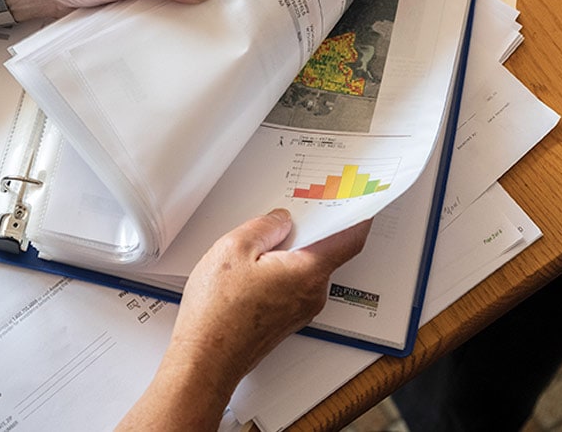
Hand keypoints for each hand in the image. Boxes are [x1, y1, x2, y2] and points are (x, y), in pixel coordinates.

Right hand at [117, 209, 370, 430]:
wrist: (204, 361)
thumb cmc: (217, 314)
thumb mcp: (234, 249)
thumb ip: (265, 227)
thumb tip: (282, 220)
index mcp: (308, 271)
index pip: (350, 238)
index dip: (356, 215)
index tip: (356, 199)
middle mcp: (312, 294)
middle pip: (325, 251)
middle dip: (309, 230)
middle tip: (289, 212)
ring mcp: (300, 311)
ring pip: (306, 269)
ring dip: (289, 252)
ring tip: (256, 244)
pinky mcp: (285, 321)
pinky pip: (292, 286)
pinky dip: (280, 271)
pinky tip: (252, 269)